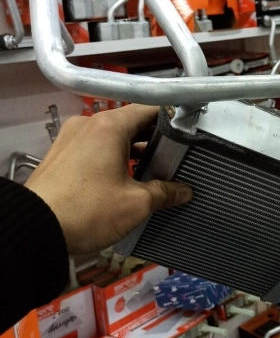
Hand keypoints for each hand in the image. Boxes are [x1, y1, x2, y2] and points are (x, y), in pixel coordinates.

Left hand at [25, 104, 192, 253]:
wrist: (36, 228)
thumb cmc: (82, 210)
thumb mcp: (136, 203)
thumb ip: (164, 192)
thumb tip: (182, 191)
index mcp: (109, 126)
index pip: (149, 108)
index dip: (172, 119)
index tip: (185, 132)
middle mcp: (88, 125)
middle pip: (130, 123)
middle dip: (152, 141)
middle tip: (170, 159)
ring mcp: (71, 139)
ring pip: (111, 137)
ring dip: (131, 152)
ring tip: (147, 175)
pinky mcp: (61, 156)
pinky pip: (93, 149)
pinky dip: (110, 159)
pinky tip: (121, 181)